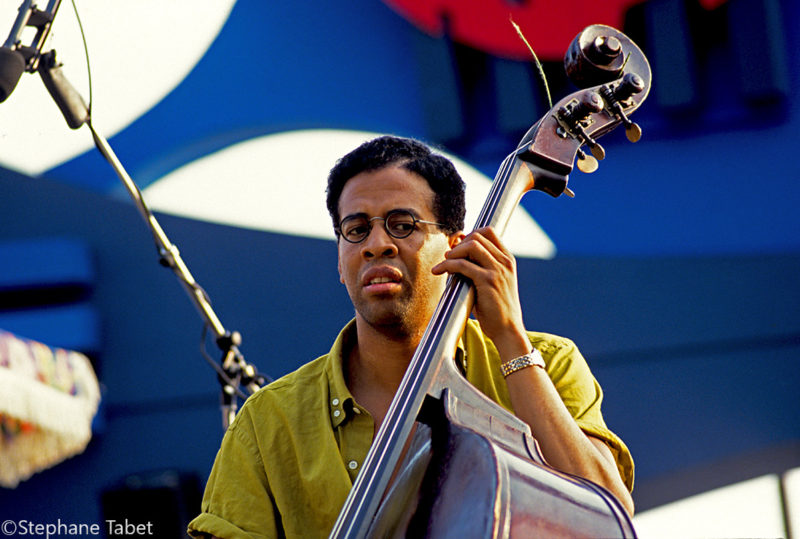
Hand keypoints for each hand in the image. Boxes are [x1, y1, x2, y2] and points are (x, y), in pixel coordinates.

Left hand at [431, 227, 529, 358]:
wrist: (508, 330)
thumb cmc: (498, 310)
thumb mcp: (494, 284)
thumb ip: (481, 270)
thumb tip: (458, 260)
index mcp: (508, 260)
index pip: (489, 232)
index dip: (470, 234)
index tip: (458, 246)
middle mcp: (505, 262)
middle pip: (478, 235)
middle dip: (459, 242)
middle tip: (449, 255)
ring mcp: (498, 270)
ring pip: (472, 245)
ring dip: (453, 251)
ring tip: (444, 261)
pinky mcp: (488, 281)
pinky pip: (463, 265)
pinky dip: (448, 265)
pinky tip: (439, 271)